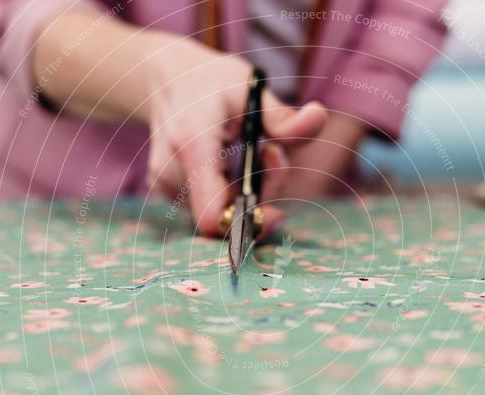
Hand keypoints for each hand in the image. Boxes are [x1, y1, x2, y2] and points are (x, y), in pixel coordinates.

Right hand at [140, 33, 326, 236]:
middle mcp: (172, 172)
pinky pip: (209, 207)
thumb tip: (319, 117)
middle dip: (260, 196)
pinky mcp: (167, 192)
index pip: (214, 216)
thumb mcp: (250, 88)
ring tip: (253, 151)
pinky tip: (231, 163)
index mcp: (192, 145)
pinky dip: (229, 192)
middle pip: (226, 216)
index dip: (248, 224)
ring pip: (219, 214)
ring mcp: (166, 185)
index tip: (278, 211)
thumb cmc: (211, 81)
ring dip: (247, 193)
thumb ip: (283, 116)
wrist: (165, 80)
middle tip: (271, 152)